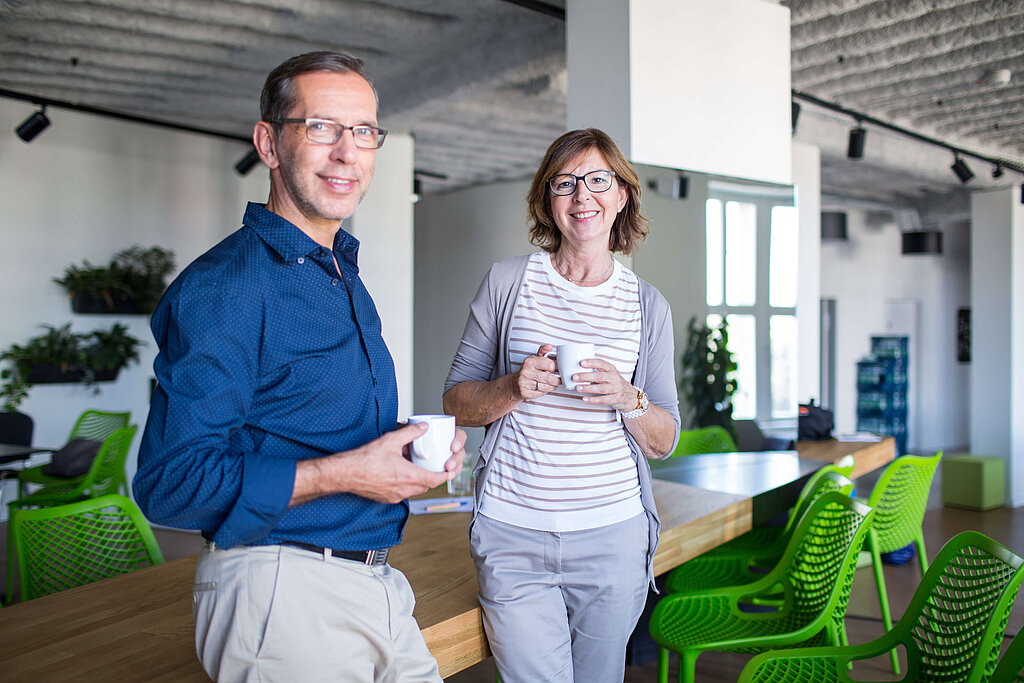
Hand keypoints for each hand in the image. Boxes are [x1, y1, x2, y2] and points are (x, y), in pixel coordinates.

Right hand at [294, 423, 467, 505]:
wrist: (344, 474)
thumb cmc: (364, 460)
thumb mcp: (390, 440)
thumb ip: (410, 433)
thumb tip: (423, 428)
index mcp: (408, 476)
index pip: (435, 480)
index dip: (446, 475)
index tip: (450, 470)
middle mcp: (404, 489)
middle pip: (427, 486)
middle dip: (433, 477)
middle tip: (436, 467)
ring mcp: (395, 495)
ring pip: (415, 490)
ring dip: (419, 481)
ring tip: (419, 469)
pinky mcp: (386, 498)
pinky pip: (403, 493)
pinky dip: (406, 485)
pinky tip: (401, 474)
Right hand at [512, 344, 560, 399]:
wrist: (513, 384)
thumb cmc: (527, 371)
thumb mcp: (533, 359)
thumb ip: (543, 351)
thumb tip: (549, 346)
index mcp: (529, 362)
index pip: (550, 365)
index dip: (553, 368)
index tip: (552, 369)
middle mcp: (526, 372)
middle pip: (549, 378)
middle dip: (556, 380)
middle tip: (556, 380)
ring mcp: (524, 383)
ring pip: (547, 387)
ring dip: (552, 387)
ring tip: (550, 384)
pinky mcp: (525, 393)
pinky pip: (541, 393)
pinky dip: (544, 392)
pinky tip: (542, 388)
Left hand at [574, 358, 635, 410]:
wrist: (629, 395)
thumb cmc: (613, 382)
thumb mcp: (608, 374)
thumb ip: (597, 371)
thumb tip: (577, 370)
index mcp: (611, 369)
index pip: (601, 363)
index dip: (591, 362)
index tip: (581, 363)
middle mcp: (614, 378)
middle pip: (599, 376)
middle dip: (586, 376)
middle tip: (575, 377)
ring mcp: (616, 389)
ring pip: (601, 388)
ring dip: (588, 388)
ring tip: (578, 388)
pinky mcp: (615, 399)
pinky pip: (603, 400)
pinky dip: (593, 400)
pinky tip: (584, 399)